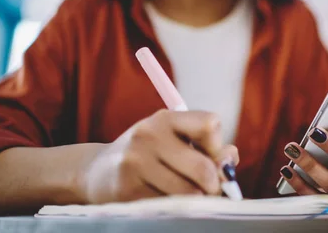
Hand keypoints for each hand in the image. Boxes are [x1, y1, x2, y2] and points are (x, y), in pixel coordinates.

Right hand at [79, 109, 238, 203]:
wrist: (98, 170)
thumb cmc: (151, 155)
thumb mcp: (175, 140)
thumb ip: (208, 148)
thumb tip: (230, 161)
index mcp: (166, 118)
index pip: (210, 124)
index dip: (218, 146)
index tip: (211, 157)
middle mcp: (149, 135)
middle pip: (203, 167)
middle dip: (214, 185)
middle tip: (211, 190)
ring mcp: (135, 162)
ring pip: (188, 193)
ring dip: (197, 200)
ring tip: (190, 197)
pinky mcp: (126, 189)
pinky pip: (168, 206)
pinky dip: (175, 208)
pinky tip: (167, 201)